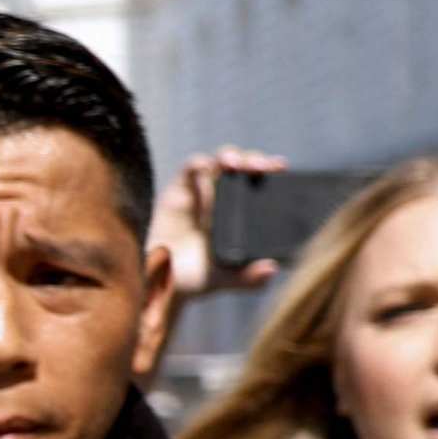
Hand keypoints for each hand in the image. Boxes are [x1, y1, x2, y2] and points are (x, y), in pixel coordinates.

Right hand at [154, 146, 284, 301]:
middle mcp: (222, 198)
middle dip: (254, 159)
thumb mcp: (224, 281)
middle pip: (243, 165)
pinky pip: (189, 169)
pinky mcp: (177, 191)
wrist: (156, 282)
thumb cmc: (193, 280)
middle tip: (262, 166)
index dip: (271, 170)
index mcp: (240, 214)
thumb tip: (272, 268)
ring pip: (219, 161)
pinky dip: (198, 164)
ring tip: (234, 164)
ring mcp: (200, 192)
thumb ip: (248, 279)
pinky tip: (205, 168)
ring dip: (230, 156)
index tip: (281, 167)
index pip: (259, 182)